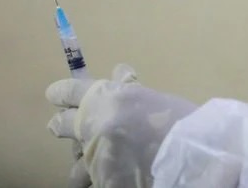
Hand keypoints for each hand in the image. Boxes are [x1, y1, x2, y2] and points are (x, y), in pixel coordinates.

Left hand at [47, 64, 196, 187]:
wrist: (190, 160)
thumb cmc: (181, 123)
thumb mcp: (156, 100)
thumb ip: (132, 90)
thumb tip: (120, 72)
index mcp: (109, 100)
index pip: (69, 92)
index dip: (62, 93)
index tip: (57, 95)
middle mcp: (94, 128)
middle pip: (61, 124)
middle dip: (64, 125)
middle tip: (70, 127)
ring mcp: (94, 159)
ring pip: (74, 164)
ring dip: (84, 163)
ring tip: (96, 165)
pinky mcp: (102, 183)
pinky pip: (91, 183)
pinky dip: (100, 181)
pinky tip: (110, 178)